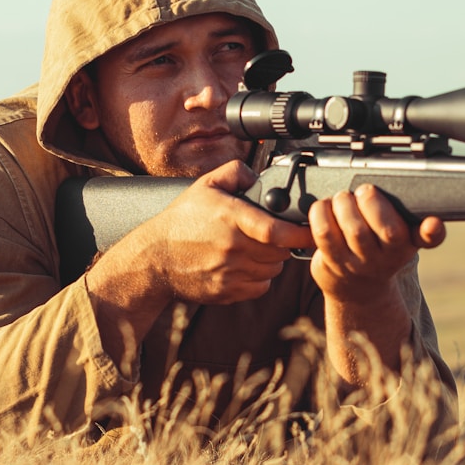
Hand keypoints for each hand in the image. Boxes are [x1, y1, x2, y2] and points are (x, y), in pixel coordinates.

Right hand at [88, 161, 313, 321]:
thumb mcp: (205, 185)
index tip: (310, 229)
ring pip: (273, 269)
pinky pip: (260, 287)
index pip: (276, 231)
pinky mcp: (227, 291)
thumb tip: (259, 177)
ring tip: (256, 248)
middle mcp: (232, 248)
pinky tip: (247, 265)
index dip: (300, 233)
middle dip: (284, 242)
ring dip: (272, 260)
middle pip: (280, 251)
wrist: (155, 259)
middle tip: (274, 234)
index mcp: (230, 219)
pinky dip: (261, 278)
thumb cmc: (181, 221)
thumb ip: (236, 172)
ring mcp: (230, 273)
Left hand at [307, 183, 445, 305]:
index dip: (433, 231)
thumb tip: (403, 198)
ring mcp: (360, 264)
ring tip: (342, 198)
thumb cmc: (377, 250)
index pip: (428, 238)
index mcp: (408, 243)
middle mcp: (388, 257)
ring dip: (345, 205)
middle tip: (363, 191)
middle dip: (372, 202)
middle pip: (387, 230)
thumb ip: (406, 217)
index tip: (432, 223)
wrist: (358, 290)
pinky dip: (321, 213)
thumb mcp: (399, 237)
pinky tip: (324, 207)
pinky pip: (325, 234)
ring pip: (355, 230)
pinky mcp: (333, 263)